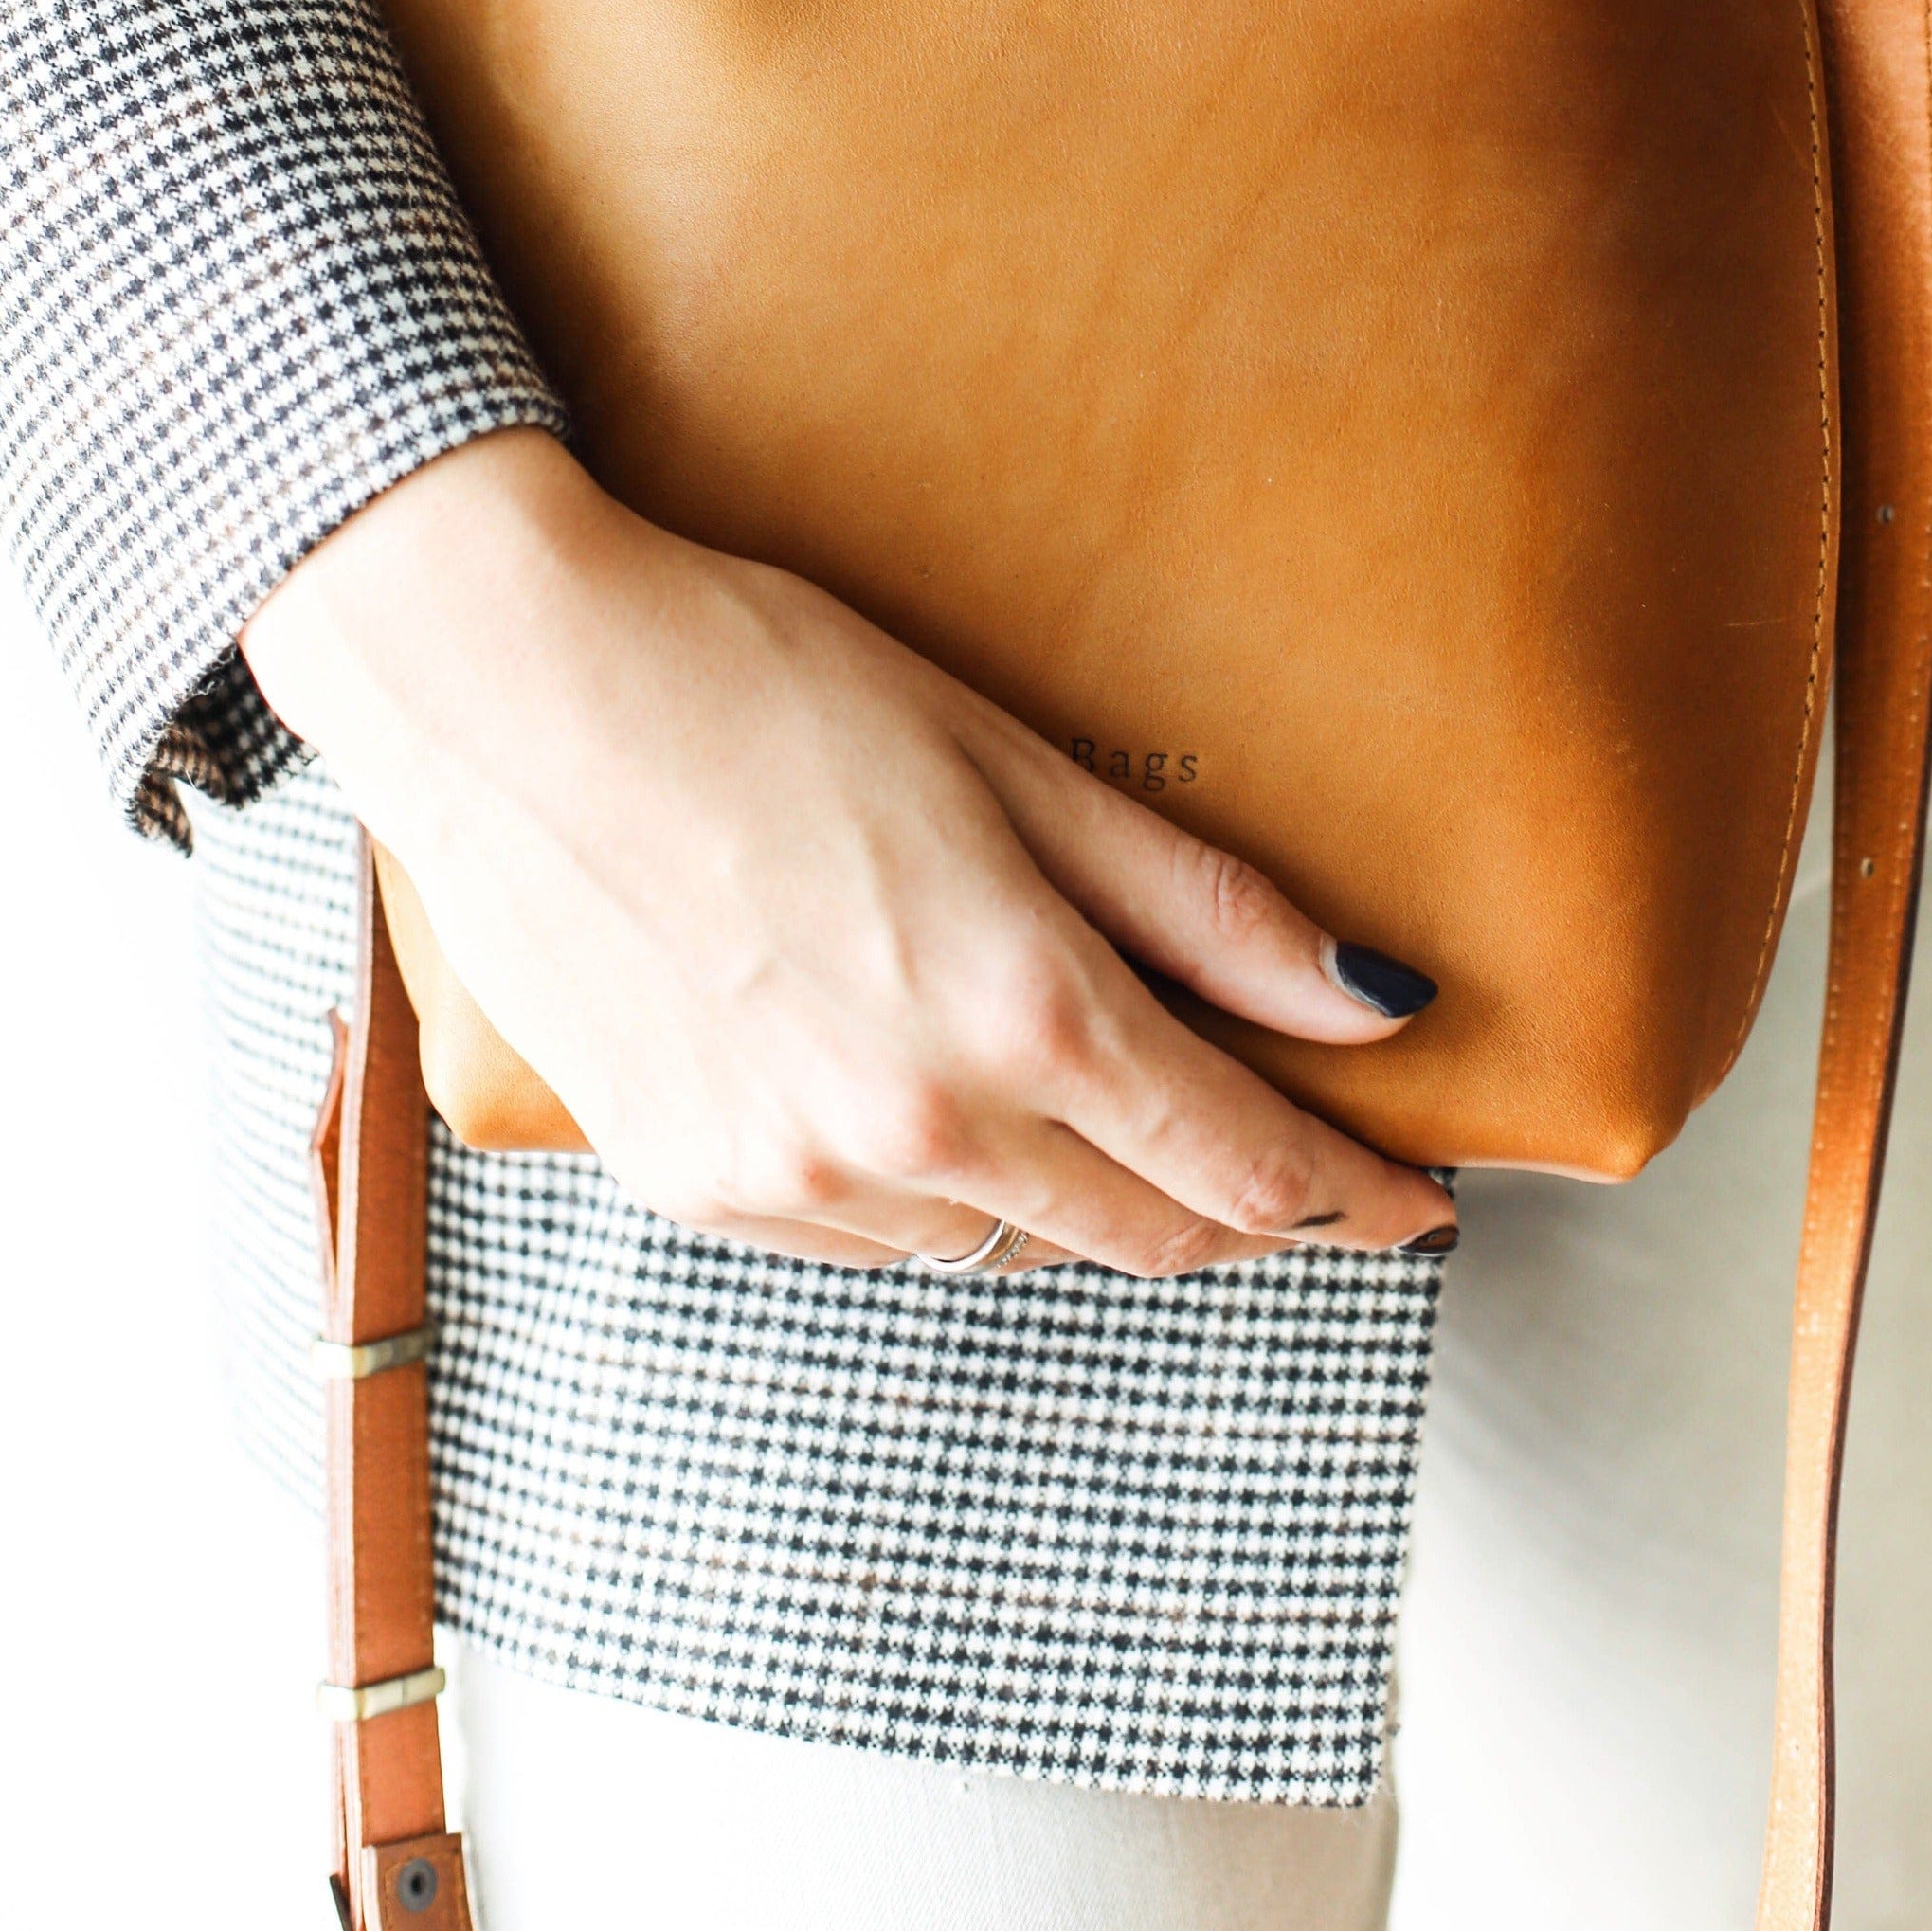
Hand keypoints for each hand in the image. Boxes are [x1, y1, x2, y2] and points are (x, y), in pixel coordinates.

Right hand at [244, 430, 1455, 1280]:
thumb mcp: (1016, 761)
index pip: (1248, 1168)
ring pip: (1016, 1250)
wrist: (511, 692)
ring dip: (1088, 1197)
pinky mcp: (701, 1192)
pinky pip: (886, 1244)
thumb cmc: (767, 680)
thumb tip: (1382, 1004)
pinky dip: (951, 1197)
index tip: (1420, 1204)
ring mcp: (800, 1180)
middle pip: (1149, 1234)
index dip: (1353, 1196)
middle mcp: (920, 1129)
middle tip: (1293, 1150)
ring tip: (1095, 1088)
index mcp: (1022, 1008)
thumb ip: (1208, 906)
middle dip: (1243, 1207)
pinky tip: (937, 1095)